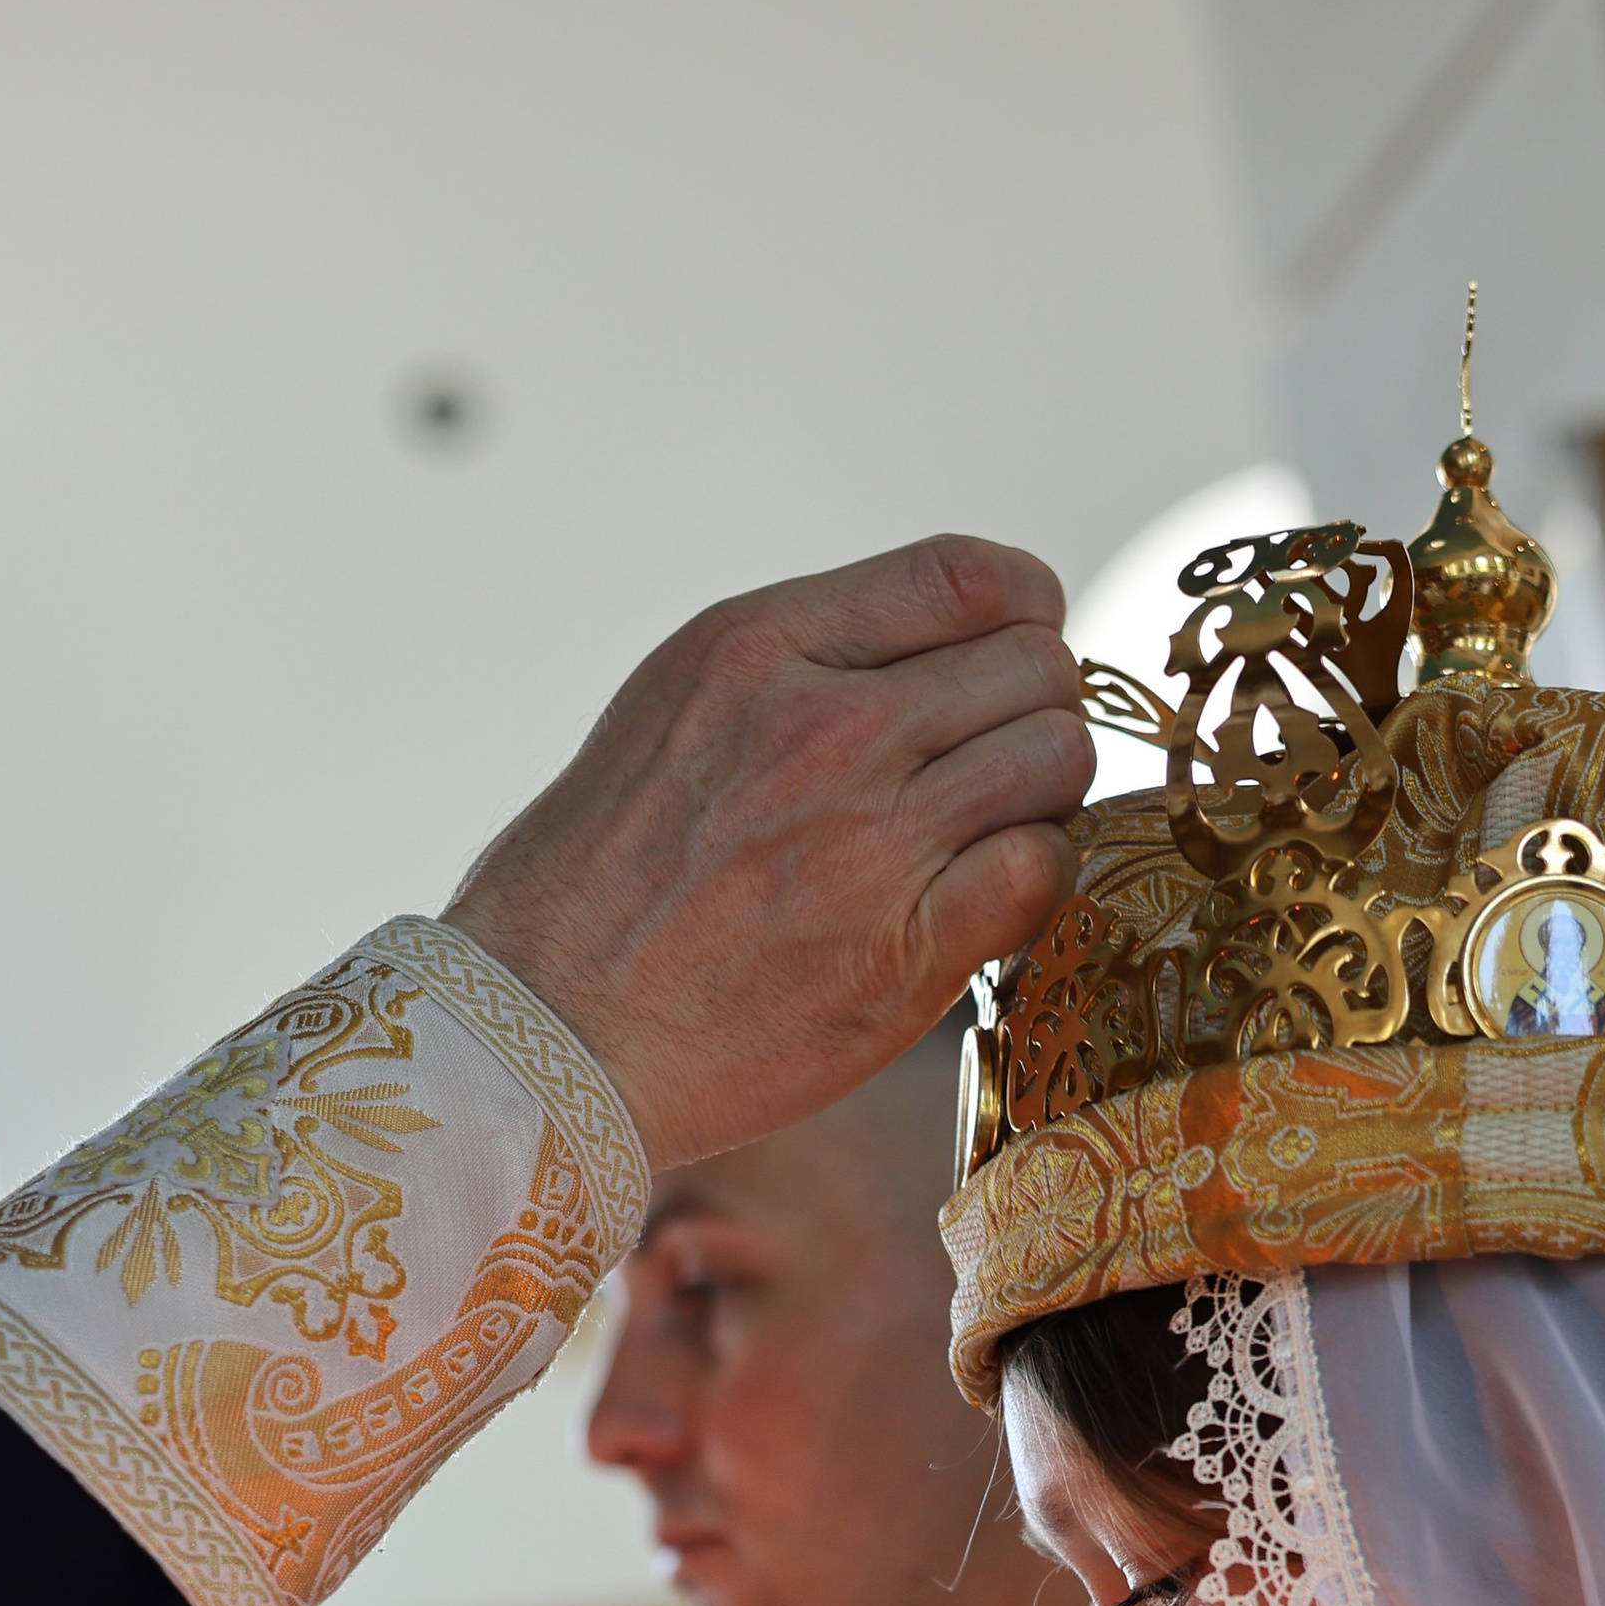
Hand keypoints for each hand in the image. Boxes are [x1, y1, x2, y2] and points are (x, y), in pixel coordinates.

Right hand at [445, 536, 1089, 1169]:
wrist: (548, 1031)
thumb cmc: (601, 883)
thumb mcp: (676, 706)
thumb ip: (804, 662)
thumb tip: (932, 646)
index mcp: (764, 648)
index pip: (971, 574)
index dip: (1024, 615)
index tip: (1004, 666)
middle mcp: (825, 730)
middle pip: (1035, 666)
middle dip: (1035, 712)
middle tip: (993, 772)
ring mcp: (869, 842)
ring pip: (1056, 760)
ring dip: (1044, 798)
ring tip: (987, 837)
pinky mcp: (903, 952)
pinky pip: (1043, 869)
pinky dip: (1038, 881)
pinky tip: (987, 906)